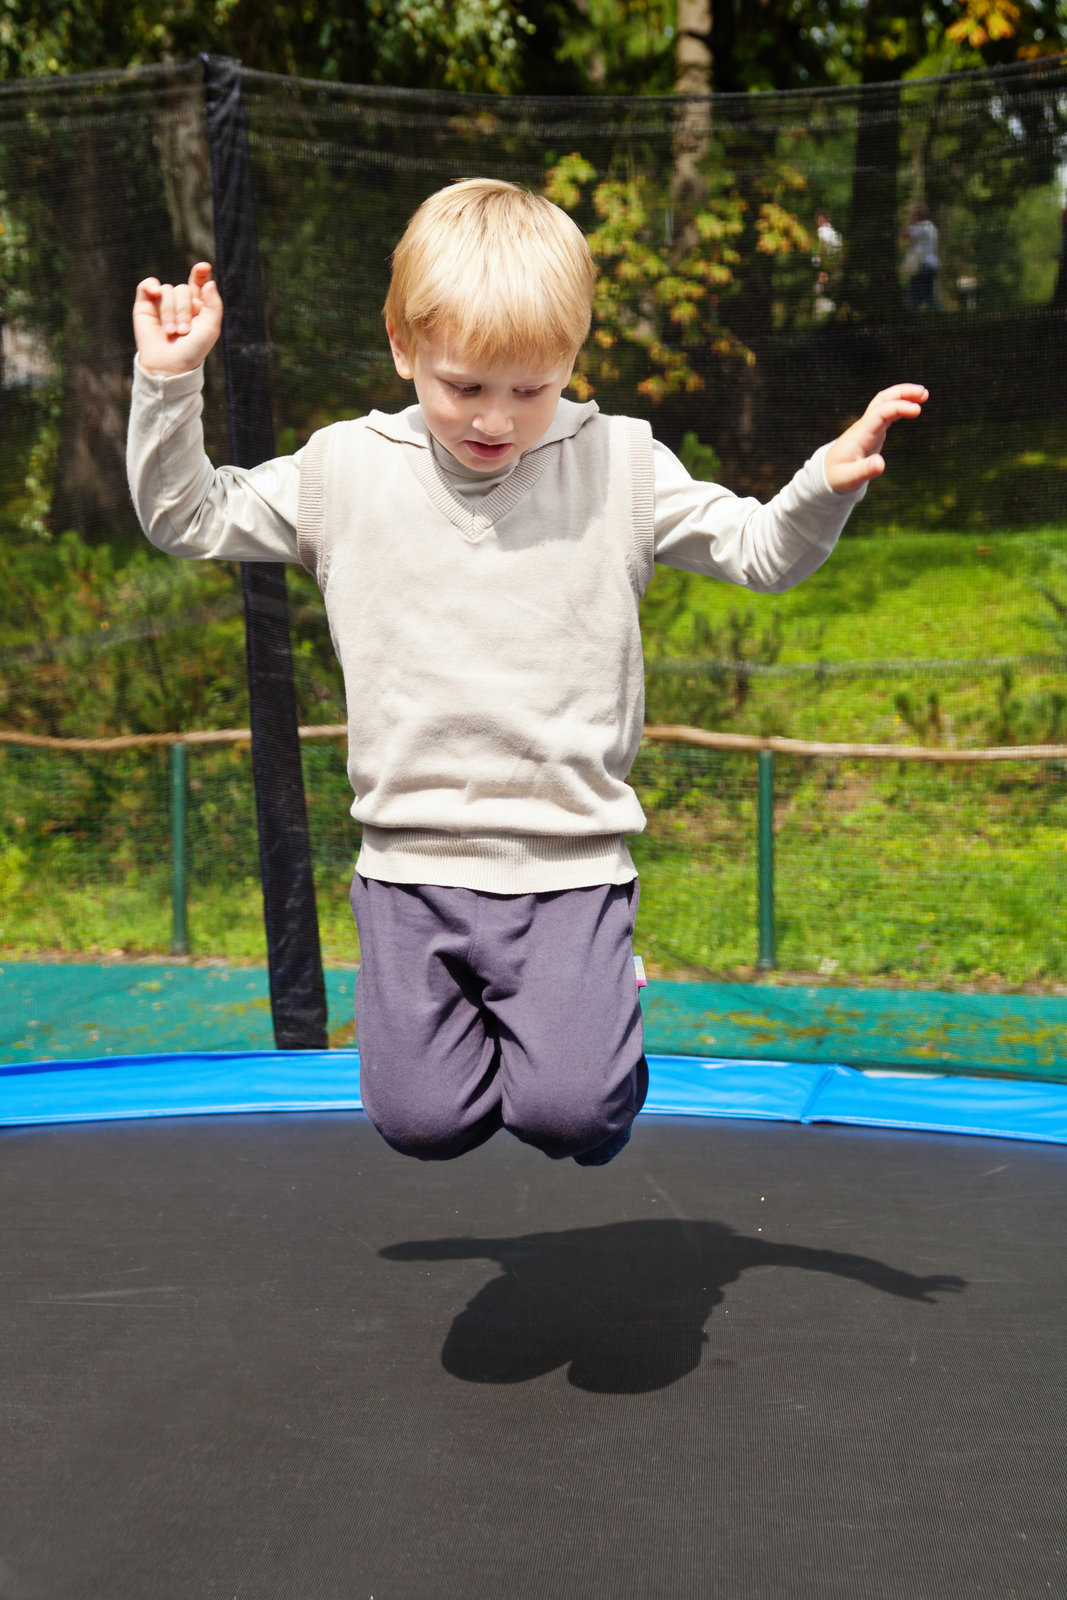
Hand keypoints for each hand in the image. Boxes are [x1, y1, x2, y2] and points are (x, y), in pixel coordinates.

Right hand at [132, 261, 222, 376]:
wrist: (169, 365)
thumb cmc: (192, 350)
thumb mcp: (210, 328)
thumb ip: (214, 304)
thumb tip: (210, 281)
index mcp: (198, 306)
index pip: (198, 282)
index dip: (200, 273)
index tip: (204, 267)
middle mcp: (180, 302)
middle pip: (183, 289)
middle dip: (184, 310)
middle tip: (183, 331)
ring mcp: (162, 303)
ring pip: (167, 290)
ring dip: (170, 312)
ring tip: (171, 332)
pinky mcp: (145, 305)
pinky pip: (147, 285)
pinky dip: (151, 286)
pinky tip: (155, 293)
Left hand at [824, 383, 928, 493]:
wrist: (828, 473)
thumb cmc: (838, 477)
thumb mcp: (849, 478)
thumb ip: (864, 471)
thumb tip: (880, 465)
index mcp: (861, 434)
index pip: (880, 412)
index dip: (899, 407)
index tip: (917, 411)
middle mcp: (865, 426)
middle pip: (882, 399)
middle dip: (902, 393)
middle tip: (924, 393)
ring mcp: (869, 427)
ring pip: (885, 403)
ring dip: (903, 396)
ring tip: (924, 395)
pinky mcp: (873, 431)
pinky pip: (887, 413)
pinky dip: (900, 407)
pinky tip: (914, 408)